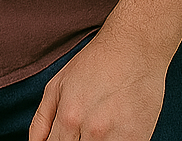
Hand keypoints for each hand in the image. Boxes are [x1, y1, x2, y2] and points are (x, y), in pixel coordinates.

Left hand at [28, 31, 166, 140]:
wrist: (135, 49)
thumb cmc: (95, 63)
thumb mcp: (57, 85)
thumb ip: (42, 119)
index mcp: (68, 117)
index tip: (63, 139)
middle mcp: (92, 130)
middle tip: (79, 132)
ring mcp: (118, 137)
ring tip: (96, 131)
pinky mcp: (139, 137)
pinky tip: (111, 133)